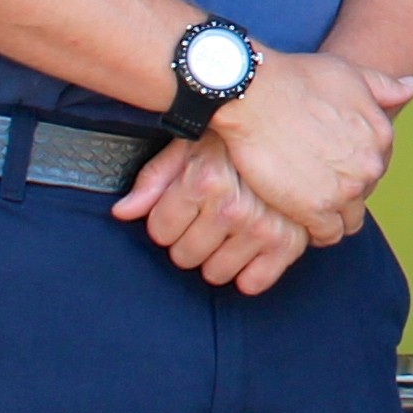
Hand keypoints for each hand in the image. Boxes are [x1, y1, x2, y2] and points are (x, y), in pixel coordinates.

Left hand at [113, 134, 312, 294]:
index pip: (160, 231)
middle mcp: (232, 207)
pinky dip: (250, 273)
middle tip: (207, 219)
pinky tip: (251, 249)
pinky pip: (254, 282)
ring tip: (229, 232)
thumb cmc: (235, 140)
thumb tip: (123, 212)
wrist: (290, 129)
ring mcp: (262, 228)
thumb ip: (153, 180)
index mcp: (204, 181)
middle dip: (189, 241)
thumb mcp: (188, 147)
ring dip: (217, 258)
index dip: (166, 221)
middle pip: (184, 256)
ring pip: (215, 273)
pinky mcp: (287, 243)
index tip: (182, 208)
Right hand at [209, 48, 409, 242]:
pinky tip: (300, 217)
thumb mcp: (349, 74)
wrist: (253, 95)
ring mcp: (344, 190)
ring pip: (349, 219)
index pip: (376, 165)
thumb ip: (383, 87)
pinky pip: (327, 234)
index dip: (354, 166)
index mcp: (381, 135)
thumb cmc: (296, 79)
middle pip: (363, 193)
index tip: (333, 165)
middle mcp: (369, 166)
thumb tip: (411, 88)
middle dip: (344, 190)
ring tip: (307, 203)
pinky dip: (316, 231)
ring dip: (333, 215)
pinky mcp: (314, 210)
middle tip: (315, 182)